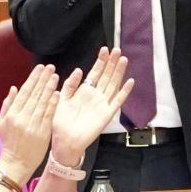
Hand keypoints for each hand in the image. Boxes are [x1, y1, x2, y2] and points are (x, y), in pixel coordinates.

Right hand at [0, 64, 58, 184]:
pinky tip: (57, 93)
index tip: (39, 68)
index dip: (33, 79)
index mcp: (12, 114)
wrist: (16, 163)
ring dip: (49, 88)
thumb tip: (14, 88)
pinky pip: (48, 115)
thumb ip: (7, 105)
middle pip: (34, 94)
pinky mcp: (42, 132)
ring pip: (42, 102)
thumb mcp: (1, 123)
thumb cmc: (9, 142)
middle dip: (43, 79)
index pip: (24, 92)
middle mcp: (22, 118)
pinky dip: (53, 103)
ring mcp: (32, 125)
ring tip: (55, 76)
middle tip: (50, 67)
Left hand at [51, 47, 133, 164]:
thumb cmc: (60, 122)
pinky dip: (124, 92)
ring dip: (118, 72)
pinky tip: (130, 81)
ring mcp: (102, 104)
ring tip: (123, 59)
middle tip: (117, 50)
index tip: (104, 50)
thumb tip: (79, 70)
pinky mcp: (107, 114)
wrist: (64, 142)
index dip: (100, 62)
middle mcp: (95, 96)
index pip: (95, 73)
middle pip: (106, 76)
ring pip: (113, 85)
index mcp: (84, 91)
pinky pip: (117, 101)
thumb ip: (69, 85)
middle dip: (111, 63)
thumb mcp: (61, 99)